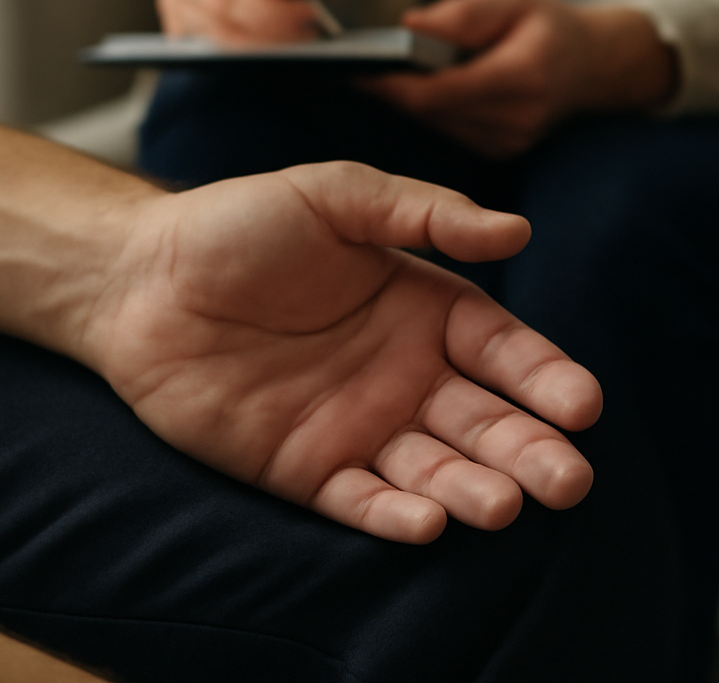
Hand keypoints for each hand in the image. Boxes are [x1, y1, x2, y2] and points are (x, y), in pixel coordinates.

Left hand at [79, 161, 602, 544]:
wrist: (136, 277)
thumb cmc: (237, 225)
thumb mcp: (335, 196)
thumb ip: (424, 213)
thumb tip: (517, 230)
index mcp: (421, 307)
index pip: (502, 350)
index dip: (543, 377)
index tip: (582, 404)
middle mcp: (402, 374)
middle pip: (483, 422)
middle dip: (529, 451)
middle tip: (568, 479)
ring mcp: (355, 426)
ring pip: (432, 470)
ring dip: (472, 490)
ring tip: (504, 505)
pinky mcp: (303, 470)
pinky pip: (358, 501)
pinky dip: (393, 516)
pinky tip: (427, 522)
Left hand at [361, 0, 677, 158]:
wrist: (596, 65)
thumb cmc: (549, 23)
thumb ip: (460, 15)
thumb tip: (406, 28)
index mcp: (521, 76)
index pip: (439, 92)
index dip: (391, 85)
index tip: (352, 69)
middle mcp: (515, 119)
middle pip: (430, 113)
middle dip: (391, 91)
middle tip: (351, 68)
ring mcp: (509, 143)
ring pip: (435, 125)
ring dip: (407, 102)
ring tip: (378, 75)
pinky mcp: (500, 153)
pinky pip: (448, 132)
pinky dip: (429, 111)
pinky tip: (414, 90)